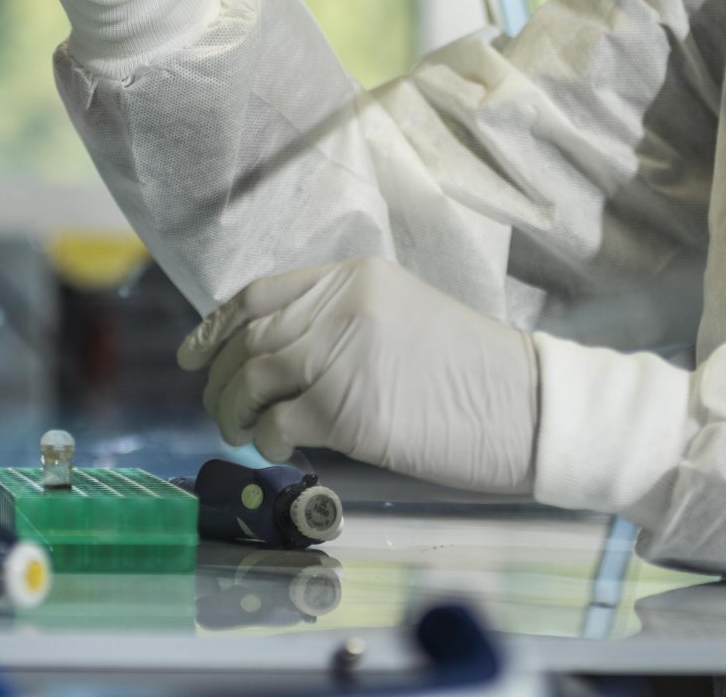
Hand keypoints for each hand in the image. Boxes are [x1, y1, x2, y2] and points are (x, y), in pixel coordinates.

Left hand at [178, 257, 539, 492]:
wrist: (532, 407)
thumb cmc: (474, 375)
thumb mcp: (402, 318)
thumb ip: (340, 323)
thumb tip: (273, 359)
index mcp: (356, 276)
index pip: (259, 294)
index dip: (215, 326)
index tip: (192, 355)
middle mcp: (343, 306)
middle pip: (248, 339)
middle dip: (219, 378)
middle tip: (221, 411)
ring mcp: (345, 354)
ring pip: (252, 378)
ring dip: (233, 411)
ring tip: (241, 433)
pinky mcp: (350, 408)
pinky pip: (278, 421)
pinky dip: (266, 438)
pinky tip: (278, 448)